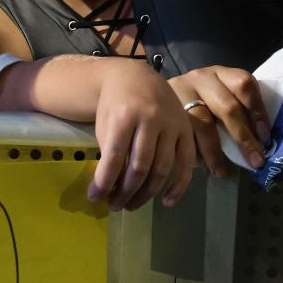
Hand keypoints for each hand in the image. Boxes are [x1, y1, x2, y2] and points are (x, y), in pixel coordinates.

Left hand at [86, 62, 196, 210]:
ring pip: (162, 168)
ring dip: (146, 193)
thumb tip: (108, 190)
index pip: (114, 156)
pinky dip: (178, 186)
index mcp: (125, 115)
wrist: (135, 76)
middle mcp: (151, 118)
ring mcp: (172, 124)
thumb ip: (109, 153)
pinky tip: (166, 202)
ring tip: (131, 205)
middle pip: (140, 166)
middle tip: (115, 206)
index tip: (95, 198)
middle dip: (125, 191)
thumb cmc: (115, 104)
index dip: (104, 181)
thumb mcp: (105, 123)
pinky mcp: (187, 130)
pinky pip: (186, 164)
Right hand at [171, 66, 268, 175]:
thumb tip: (260, 143)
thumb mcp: (220, 94)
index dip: (257, 110)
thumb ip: (238, 109)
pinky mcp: (165, 110)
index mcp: (222, 73)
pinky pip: (182, 134)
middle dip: (243, 137)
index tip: (265, 136)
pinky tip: (197, 163)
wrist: (152, 88)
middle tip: (254, 161)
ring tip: (221, 171)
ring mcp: (181, 92)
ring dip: (214, 151)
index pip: (244, 85)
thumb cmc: (199, 99)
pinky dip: (192, 151)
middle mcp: (201, 78)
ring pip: (203, 124)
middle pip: (227, 107)